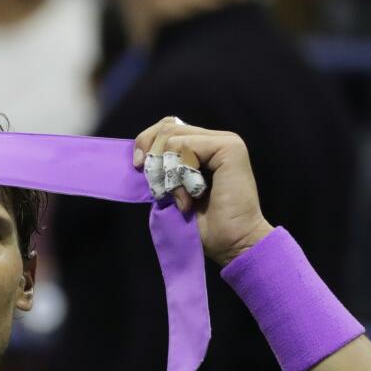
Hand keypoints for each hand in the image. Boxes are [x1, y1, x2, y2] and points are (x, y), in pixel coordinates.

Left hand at [134, 118, 273, 265]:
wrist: (232, 243)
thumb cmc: (204, 225)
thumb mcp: (172, 191)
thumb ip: (162, 169)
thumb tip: (139, 155)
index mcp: (203, 147)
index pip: (167, 127)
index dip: (146, 144)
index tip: (138, 169)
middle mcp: (215, 139)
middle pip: (166, 128)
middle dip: (153, 160)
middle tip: (161, 191)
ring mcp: (225, 141)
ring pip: (172, 138)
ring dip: (167, 173)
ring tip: (182, 199)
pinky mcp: (229, 147)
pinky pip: (185, 147)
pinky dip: (179, 175)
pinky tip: (191, 196)